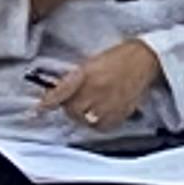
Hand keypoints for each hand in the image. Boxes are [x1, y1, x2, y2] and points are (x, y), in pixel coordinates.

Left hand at [34, 37, 162, 132]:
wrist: (144, 59)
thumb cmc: (118, 57)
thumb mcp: (91, 62)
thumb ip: (75, 78)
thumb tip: (58, 93)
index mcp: (87, 73)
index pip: (63, 91)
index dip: (50, 101)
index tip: (39, 108)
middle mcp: (97, 89)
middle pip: (73, 110)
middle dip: (71, 108)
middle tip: (77, 101)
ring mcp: (110, 103)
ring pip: (87, 121)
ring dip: (84, 116)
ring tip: (91, 106)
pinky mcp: (121, 112)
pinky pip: (103, 126)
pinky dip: (99, 122)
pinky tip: (102, 112)